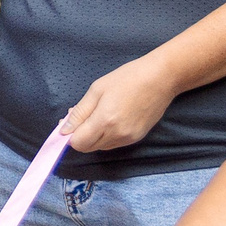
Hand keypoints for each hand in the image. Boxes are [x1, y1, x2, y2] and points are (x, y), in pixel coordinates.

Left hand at [58, 52, 181, 152]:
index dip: (69, 135)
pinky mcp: (137, 138)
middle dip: (80, 135)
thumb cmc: (128, 78)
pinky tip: (110, 118)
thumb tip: (64, 130)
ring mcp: (128, 138)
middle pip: (88, 147)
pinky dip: (106, 136)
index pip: (78, 143)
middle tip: (80, 115)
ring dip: (93, 136)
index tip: (67, 124)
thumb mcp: (97, 89)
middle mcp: (117, 134)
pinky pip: (113, 143)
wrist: (161, 78)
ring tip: (97, 114)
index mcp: (105, 121)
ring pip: (100, 146)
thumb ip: (80, 112)